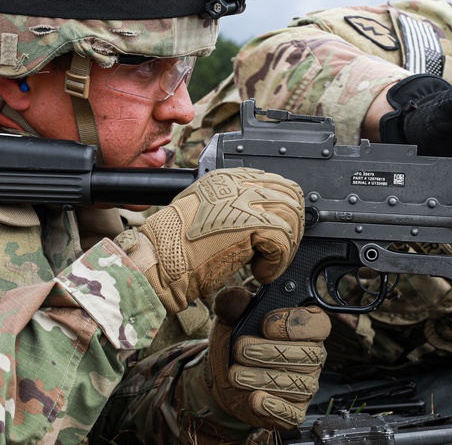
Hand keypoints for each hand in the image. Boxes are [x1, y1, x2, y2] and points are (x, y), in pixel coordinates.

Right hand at [120, 168, 303, 313]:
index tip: (279, 236)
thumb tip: (263, 221)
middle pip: (290, 195)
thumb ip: (233, 210)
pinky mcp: (249, 223)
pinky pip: (283, 240)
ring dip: (285, 247)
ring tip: (265, 264)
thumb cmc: (175, 248)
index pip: (276, 183)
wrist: (159, 261)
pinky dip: (276, 262)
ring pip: (291, 216)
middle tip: (277, 253)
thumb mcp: (206, 215)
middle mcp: (237, 183)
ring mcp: (244, 200)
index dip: (283, 212)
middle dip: (292, 228)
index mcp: (228, 179)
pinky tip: (260, 273)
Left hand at [183, 286, 329, 431]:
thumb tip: (232, 295)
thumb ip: (233, 304)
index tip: (265, 324)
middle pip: (308, 355)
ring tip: (235, 375)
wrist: (221, 377)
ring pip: (297, 384)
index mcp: (305, 327)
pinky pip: (292, 413)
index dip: (294, 324)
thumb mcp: (231, 318)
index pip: (318, 324)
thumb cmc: (234, 342)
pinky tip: (255, 399)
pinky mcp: (294, 411)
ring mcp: (305, 385)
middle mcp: (312, 356)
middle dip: (270, 352)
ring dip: (263, 378)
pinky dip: (272, 407)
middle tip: (240, 350)